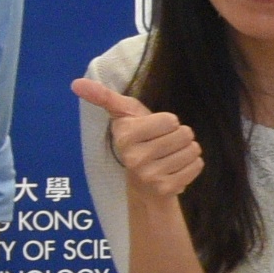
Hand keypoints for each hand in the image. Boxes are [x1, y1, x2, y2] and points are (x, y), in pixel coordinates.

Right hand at [73, 75, 205, 206]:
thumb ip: (104, 96)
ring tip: (171, 156)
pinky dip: (192, 165)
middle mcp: (135, 158)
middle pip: (184, 134)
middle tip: (164, 144)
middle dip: (179, 136)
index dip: (168, 122)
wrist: (143, 185)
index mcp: (125, 136)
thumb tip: (76, 83)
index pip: (171, 120)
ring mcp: (150, 176)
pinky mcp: (166, 189)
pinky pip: (197, 166)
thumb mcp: (123, 115)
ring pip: (193, 150)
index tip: (155, 130)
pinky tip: (177, 168)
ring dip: (187, 150)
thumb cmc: (137, 140)